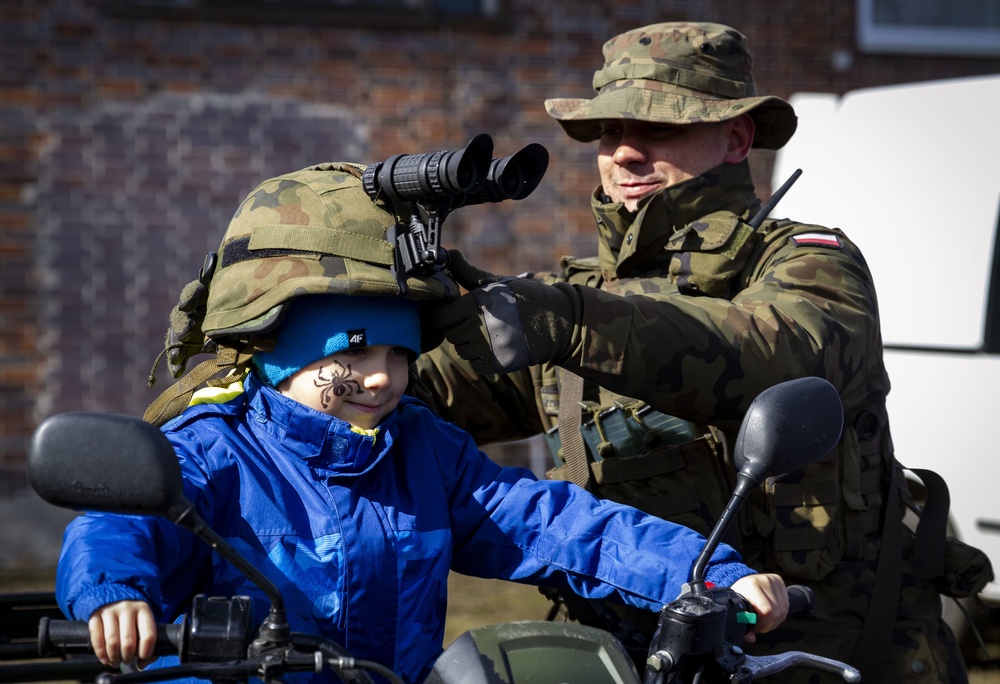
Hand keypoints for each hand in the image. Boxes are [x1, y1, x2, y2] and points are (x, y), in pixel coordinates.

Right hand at [88, 600, 156, 667]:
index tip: (142, 659)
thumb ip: (147, 641)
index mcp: (143, 609)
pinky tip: (105, 659)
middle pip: (128, 642)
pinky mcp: (95, 615)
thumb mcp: (143, 620)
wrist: (114, 593)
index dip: (146, 653)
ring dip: (114, 658)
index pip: (148, 635)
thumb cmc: (132, 614)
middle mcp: (127, 608)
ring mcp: (110, 611)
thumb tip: (142, 664)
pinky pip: (97, 639)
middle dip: (128, 658)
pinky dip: (100, 653)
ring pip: (112, 642)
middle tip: (127, 661)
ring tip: (116, 662)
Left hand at [431, 250, 578, 373]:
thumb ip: (468, 273)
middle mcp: (484, 325)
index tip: (452, 312)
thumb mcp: (497, 282)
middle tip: (472, 322)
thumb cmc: (525, 298)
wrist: (559, 321)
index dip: (444, 314)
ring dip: (469, 344)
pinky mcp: (501, 363)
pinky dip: (481, 359)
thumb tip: (449, 255)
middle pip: (451, 334)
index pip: (442, 316)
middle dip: (457, 328)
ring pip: (463, 350)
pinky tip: (492, 347)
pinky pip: (477, 365)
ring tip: (485, 334)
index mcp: (480, 302)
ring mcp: (492, 347)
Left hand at [730, 573, 788, 641]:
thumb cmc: (740, 597)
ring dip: (775, 620)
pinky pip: (786, 604)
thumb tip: (751, 638)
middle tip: (760, 625)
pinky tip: (771, 613)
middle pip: (777, 612)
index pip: (767, 611)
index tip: (756, 627)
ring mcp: (773, 580)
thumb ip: (743, 625)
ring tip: (765, 619)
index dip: (763, 624)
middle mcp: (764, 581)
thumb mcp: (738, 610)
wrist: (743, 583)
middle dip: (769, 624)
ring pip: (783, 610)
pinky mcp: (779, 581)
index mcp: (751, 586)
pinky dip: (780, 613)